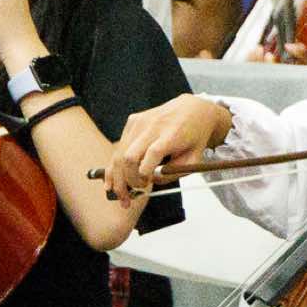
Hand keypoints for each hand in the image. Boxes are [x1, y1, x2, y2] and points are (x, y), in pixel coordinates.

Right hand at [106, 95, 233, 210]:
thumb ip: (175, 173)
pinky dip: (115, 166)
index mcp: (172, 134)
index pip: (152, 153)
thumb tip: (152, 181)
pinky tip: (110, 182)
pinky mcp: (132, 121)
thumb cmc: (195, 135)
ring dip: (117, 178)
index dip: (144, 173)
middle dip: (127, 181)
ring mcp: (140, 122)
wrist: (192, 109)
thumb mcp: (195, 158)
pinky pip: (119, 147)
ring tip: (120, 197)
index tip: (145, 185)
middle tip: (129, 198)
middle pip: (130, 157)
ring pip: (120, 154)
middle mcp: (153, 126)